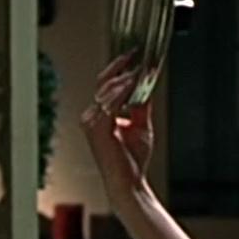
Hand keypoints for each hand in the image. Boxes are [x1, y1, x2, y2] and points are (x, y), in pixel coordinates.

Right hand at [78, 53, 151, 198]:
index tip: (135, 55)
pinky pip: (108, 105)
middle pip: (104, 83)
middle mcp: (91, 116)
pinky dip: (120, 93)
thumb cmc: (133, 160)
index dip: (119, 68)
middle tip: (136, 57)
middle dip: (121, 69)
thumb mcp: (141, 125)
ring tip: (137, 71)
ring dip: (123, 79)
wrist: (129, 182)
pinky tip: (130, 84)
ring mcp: (91, 122)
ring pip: (106, 92)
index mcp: (99, 114)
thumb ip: (141, 105)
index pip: (106, 84)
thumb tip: (147, 84)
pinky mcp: (96, 129)